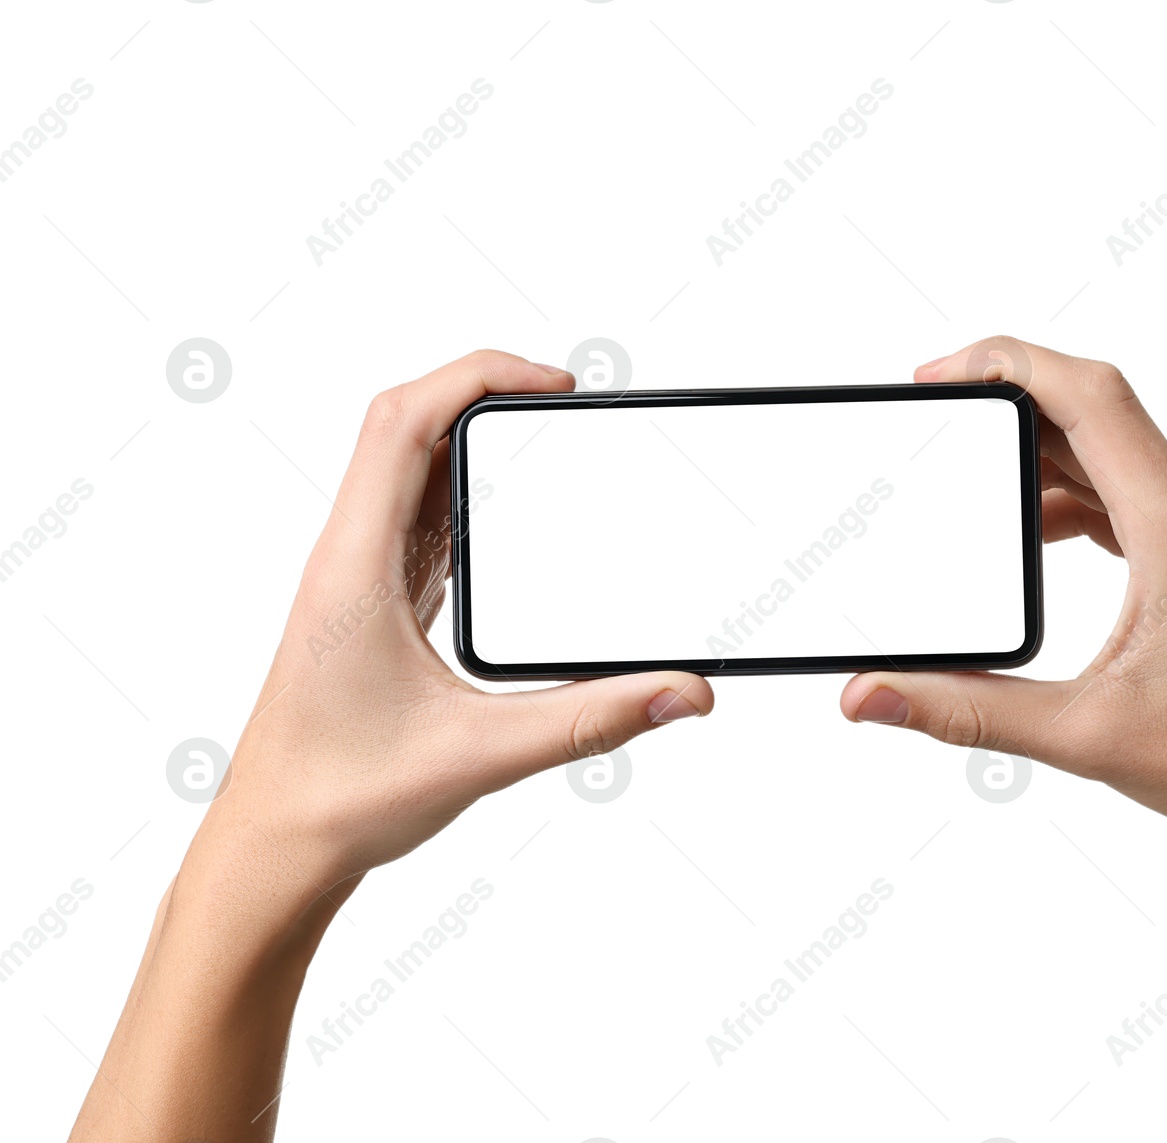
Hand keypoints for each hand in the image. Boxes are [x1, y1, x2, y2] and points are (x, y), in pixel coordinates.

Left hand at [209, 349, 712, 887]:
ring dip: (470, 439)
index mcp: (355, 568)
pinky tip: (505, 514)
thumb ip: (593, 720)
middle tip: (564, 400)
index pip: (402, 423)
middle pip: (405, 427)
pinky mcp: (373, 606)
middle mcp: (348, 559)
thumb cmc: (341, 798)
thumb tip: (682, 693)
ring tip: (545, 435)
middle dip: (484, 392)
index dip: (478, 377)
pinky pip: (416, 521)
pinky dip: (462, 493)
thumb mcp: (483, 754)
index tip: (554, 385)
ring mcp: (358, 579)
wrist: (274, 848)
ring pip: (407, 471)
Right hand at [840, 336, 1166, 859]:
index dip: (1005, 364)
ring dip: (1039, 455)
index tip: (935, 375)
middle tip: (933, 422)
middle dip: (1006, 405)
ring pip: (1111, 451)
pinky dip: (1072, 495)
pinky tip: (1033, 534)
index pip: (1089, 396)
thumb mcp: (1083, 733)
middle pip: (1092, 411)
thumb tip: (869, 697)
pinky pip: (1130, 490)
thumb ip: (965, 711)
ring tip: (968, 484)